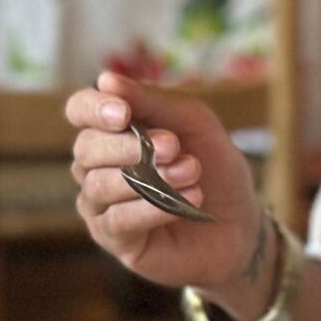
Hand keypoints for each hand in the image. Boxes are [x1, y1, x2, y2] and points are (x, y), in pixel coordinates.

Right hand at [63, 73, 273, 313]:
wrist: (240, 224)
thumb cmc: (214, 167)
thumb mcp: (194, 123)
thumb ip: (153, 101)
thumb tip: (104, 80)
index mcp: (111, 132)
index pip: (80, 111)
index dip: (94, 108)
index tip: (124, 112)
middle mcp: (96, 167)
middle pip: (85, 148)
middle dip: (129, 145)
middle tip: (173, 146)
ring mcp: (101, 206)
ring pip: (99, 185)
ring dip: (149, 177)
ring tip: (191, 171)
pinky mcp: (115, 240)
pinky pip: (118, 220)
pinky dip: (152, 207)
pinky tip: (187, 200)